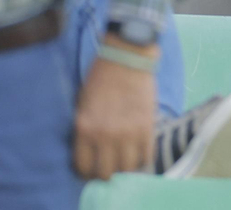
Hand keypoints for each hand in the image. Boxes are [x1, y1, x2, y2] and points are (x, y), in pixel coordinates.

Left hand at [72, 38, 157, 178]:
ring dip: (126, 167)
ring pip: (128, 168)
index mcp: (84, 129)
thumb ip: (86, 129)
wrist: (127, 56)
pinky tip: (140, 152)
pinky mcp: (147, 127)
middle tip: (110, 165)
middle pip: (106, 173)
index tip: (92, 168)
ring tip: (126, 160)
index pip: (83, 167)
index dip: (87, 172)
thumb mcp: (82, 105)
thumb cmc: (101, 77)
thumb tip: (91, 149)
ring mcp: (128, 133)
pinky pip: (147, 155)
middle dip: (107, 173)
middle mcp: (105, 136)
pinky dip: (144, 159)